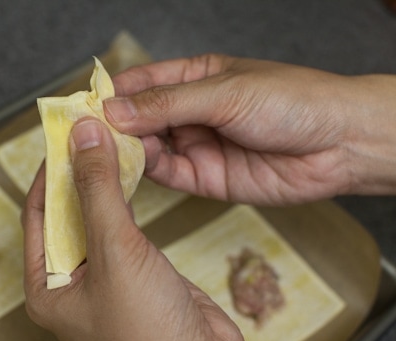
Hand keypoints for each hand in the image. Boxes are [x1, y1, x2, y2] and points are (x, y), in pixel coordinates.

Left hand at [22, 118, 292, 340]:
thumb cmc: (149, 331)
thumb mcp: (116, 251)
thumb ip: (97, 191)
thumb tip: (83, 138)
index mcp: (46, 289)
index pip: (36, 215)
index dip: (48, 173)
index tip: (62, 137)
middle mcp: (69, 285)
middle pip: (64, 216)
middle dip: (76, 176)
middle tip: (87, 134)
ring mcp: (103, 281)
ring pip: (95, 220)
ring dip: (101, 186)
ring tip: (107, 145)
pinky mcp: (133, 275)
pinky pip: (121, 230)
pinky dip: (123, 202)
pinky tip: (127, 176)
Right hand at [104, 55, 395, 204]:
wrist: (339, 145)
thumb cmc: (292, 101)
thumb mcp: (224, 93)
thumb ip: (167, 104)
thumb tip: (115, 110)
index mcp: (195, 79)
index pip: (142, 84)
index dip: (111, 94)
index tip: (83, 105)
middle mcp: (191, 113)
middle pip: (139, 119)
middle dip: (113, 127)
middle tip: (83, 135)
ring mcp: (197, 146)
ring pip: (148, 148)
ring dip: (126, 150)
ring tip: (102, 152)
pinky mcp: (205, 178)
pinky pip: (166, 174)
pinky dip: (146, 171)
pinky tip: (130, 167)